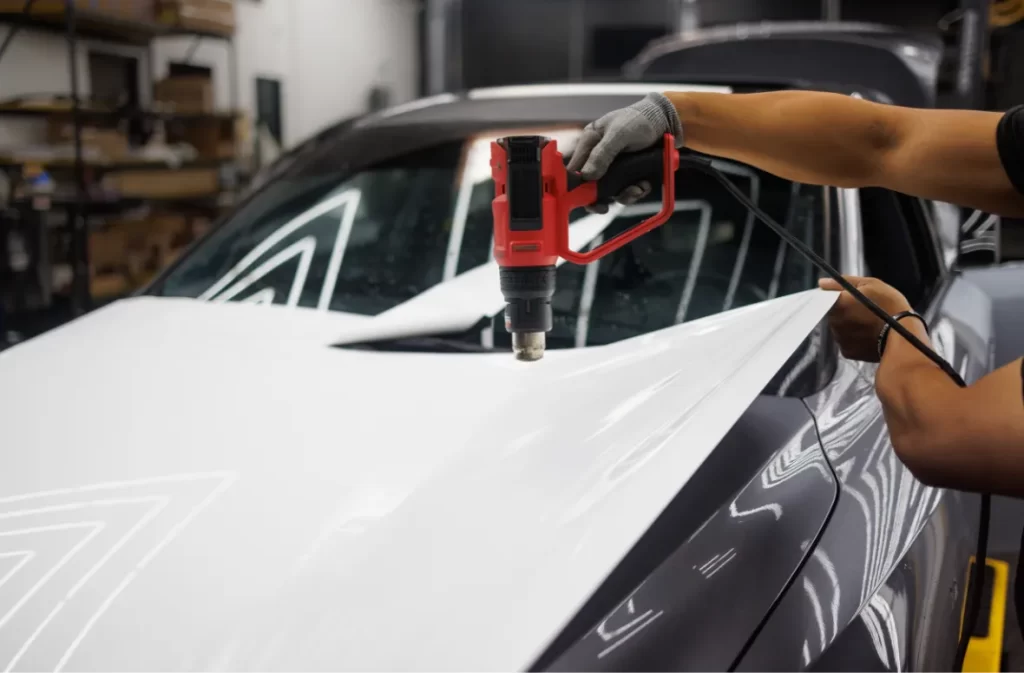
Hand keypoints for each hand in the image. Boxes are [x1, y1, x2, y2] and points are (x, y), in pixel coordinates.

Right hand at [566, 92, 683, 213]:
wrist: (667, 122)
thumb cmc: (640, 120)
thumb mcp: (620, 133)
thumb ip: (602, 153)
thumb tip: (587, 176)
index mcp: (590, 143)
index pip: (575, 169)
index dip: (576, 186)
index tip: (585, 198)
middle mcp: (599, 157)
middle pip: (591, 185)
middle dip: (600, 197)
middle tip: (604, 207)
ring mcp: (614, 167)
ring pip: (610, 191)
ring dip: (624, 195)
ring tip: (637, 189)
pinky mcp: (628, 174)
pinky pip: (626, 190)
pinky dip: (636, 191)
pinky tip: (644, 184)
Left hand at [818, 276, 911, 362]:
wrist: (904, 337)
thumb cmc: (889, 306)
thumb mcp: (871, 285)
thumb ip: (843, 282)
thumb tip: (822, 283)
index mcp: (837, 304)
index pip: (825, 299)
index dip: (837, 297)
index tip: (848, 297)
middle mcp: (834, 322)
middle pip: (833, 314)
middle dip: (845, 311)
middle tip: (865, 310)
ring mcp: (839, 339)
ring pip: (840, 329)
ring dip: (849, 325)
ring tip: (870, 323)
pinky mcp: (847, 352)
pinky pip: (847, 342)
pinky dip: (855, 339)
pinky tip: (869, 335)